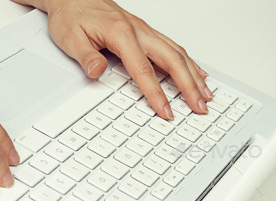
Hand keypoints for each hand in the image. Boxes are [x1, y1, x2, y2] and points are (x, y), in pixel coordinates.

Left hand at [12, 0, 212, 119]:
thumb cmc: (71, 15)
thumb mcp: (70, 38)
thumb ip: (86, 57)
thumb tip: (97, 71)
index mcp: (121, 33)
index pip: (144, 70)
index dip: (157, 93)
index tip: (166, 111)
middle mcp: (138, 31)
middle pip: (172, 60)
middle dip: (189, 85)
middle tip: (200, 106)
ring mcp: (144, 30)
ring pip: (177, 52)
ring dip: (193, 74)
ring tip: (205, 94)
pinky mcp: (144, 32)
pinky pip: (172, 47)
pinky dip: (188, 62)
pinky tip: (196, 72)